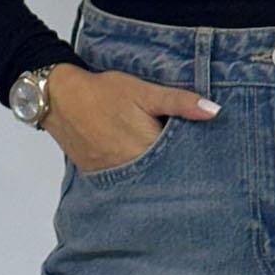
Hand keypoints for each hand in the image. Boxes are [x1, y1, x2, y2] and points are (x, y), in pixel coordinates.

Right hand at [38, 63, 220, 173]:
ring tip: (169, 169)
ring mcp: (112, 176)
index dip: (194, 161)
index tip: (207, 160)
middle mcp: (129, 169)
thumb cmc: (104, 92)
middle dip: (177, 171)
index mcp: (146, 149)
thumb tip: (214, 111)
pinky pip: (124, 183)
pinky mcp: (99, 176)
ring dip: (158, 177)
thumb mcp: (145, 91)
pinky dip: (136, 177)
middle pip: (163, 177)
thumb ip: (179, 103)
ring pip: (144, 183)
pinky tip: (144, 169)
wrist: (60, 98)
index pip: (180, 164)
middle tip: (193, 167)